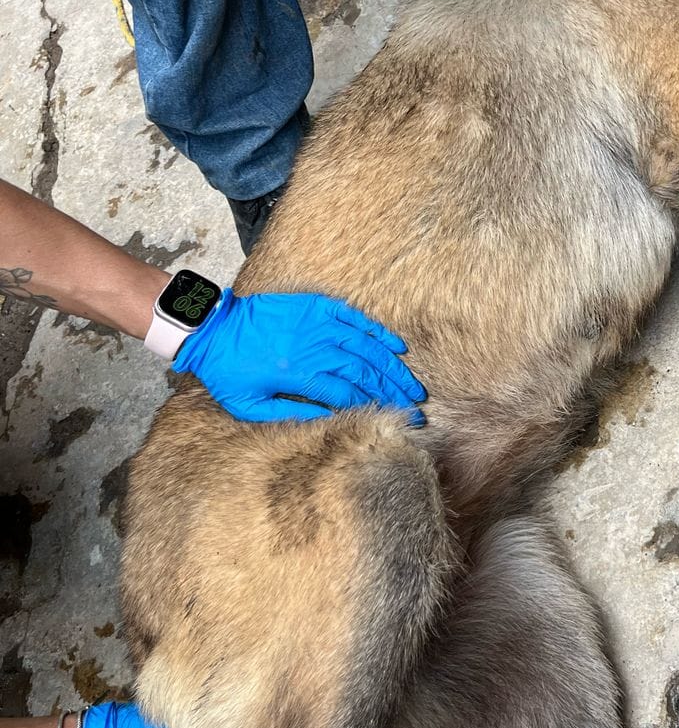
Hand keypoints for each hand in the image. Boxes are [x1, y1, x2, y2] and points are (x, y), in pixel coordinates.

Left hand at [175, 290, 426, 423]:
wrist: (213, 329)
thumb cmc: (229, 373)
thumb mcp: (250, 406)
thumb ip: (290, 414)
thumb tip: (330, 420)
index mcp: (299, 375)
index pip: (349, 394)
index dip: (376, 407)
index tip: (398, 419)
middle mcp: (314, 348)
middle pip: (364, 371)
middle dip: (394, 390)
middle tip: (416, 404)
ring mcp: (317, 325)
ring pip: (365, 346)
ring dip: (392, 366)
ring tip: (412, 383)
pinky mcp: (315, 307)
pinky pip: (353, 318)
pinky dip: (376, 331)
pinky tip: (395, 345)